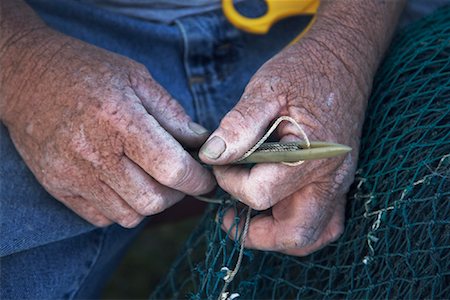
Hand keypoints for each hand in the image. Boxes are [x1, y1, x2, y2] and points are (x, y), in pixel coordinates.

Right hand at [1, 29, 214, 226]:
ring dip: (150, 202)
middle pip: (153, 201)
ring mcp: (73, 175)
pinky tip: (122, 182)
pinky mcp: (58, 187)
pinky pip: (102, 218)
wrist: (26, 77)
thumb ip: (171, 113)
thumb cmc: (85, 71)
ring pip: (130, 215)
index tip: (205, 177)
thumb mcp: (136, 77)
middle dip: (177, 193)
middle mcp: (95, 154)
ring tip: (149, 178)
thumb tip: (200, 142)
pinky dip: (121, 207)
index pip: (171, 169)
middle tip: (178, 176)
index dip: (197, 179)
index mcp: (120, 121)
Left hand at [199, 36, 369, 255]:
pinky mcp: (336, 180)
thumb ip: (239, 125)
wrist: (343, 60)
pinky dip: (295, 223)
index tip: (220, 162)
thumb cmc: (304, 71)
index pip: (259, 193)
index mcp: (311, 156)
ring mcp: (338, 182)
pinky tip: (273, 206)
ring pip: (313, 235)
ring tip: (250, 217)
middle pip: (295, 235)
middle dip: (255, 234)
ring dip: (277, 235)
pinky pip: (324, 221)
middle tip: (229, 217)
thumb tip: (212, 157)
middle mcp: (330, 178)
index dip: (230, 182)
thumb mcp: (266, 89)